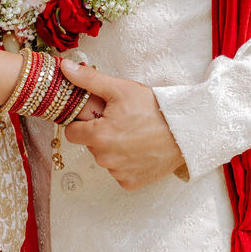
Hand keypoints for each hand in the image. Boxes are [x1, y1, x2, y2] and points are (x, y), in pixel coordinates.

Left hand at [59, 59, 184, 190]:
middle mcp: (105, 159)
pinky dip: (127, 162)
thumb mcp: (120, 89)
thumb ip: (88, 80)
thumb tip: (64, 68)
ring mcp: (118, 173)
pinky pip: (119, 172)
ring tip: (134, 134)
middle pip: (89, 145)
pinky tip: (140, 149)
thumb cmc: (154, 109)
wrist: (186, 131)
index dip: (82, 122)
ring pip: (104, 158)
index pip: (72, 132)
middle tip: (121, 121)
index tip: (97, 116)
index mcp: (98, 136)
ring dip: (113, 148)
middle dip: (100, 133)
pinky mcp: (130, 183)